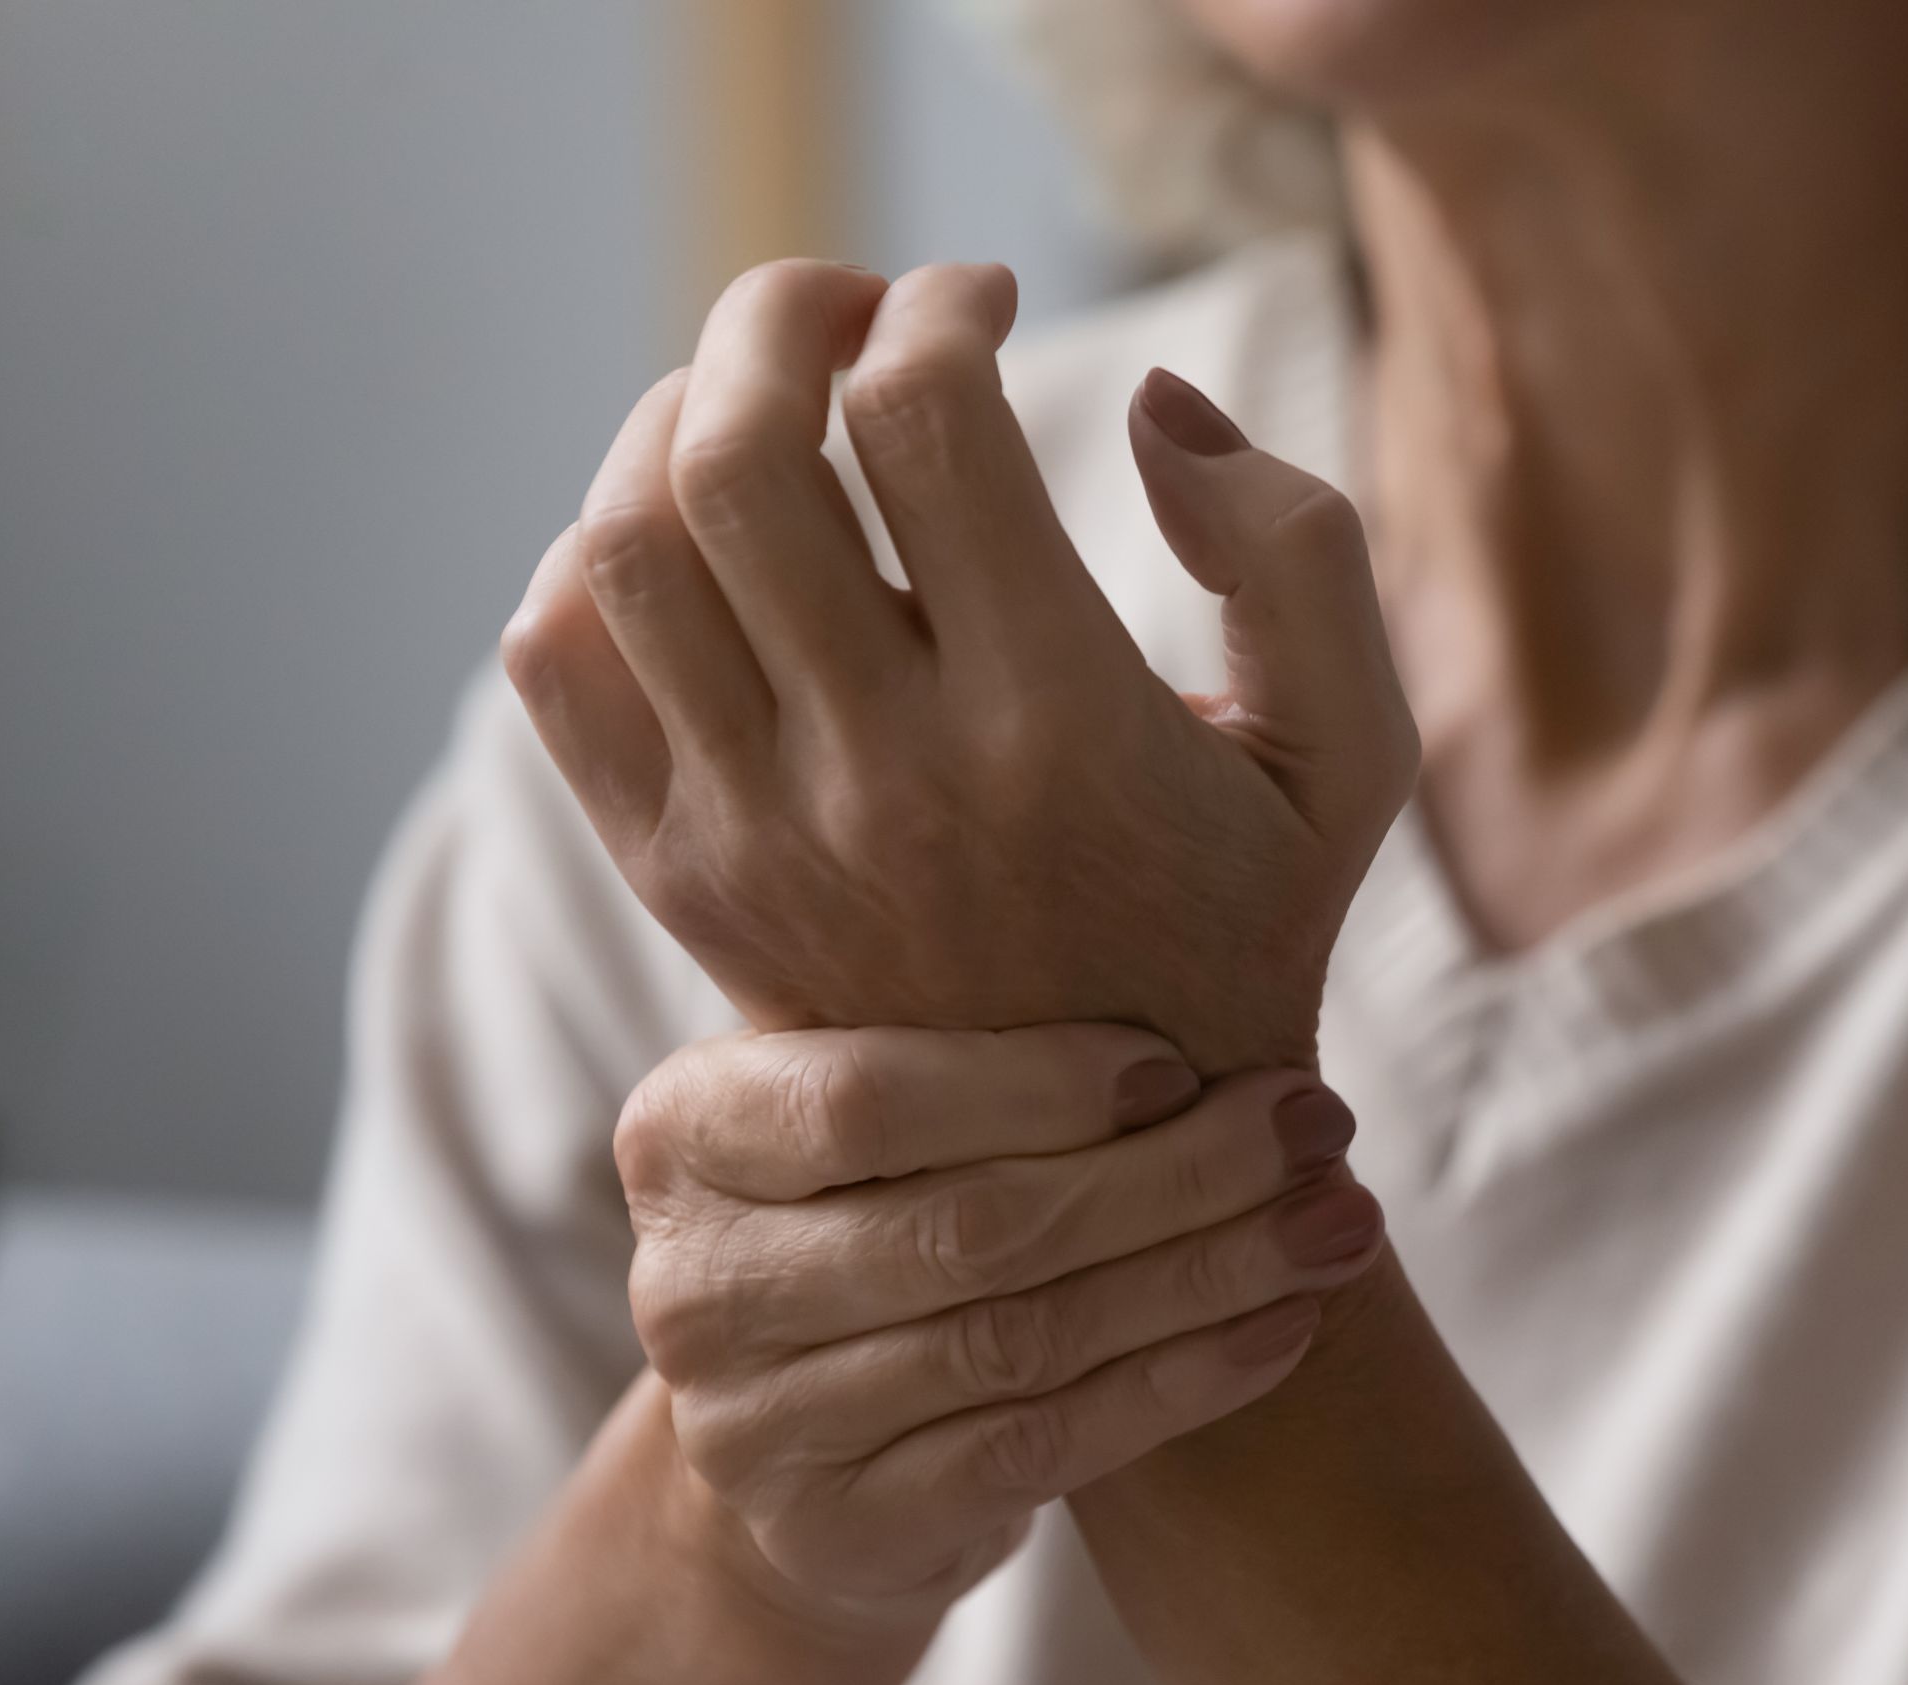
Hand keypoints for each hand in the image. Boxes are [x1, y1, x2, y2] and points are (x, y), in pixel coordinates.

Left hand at [499, 258, 1417, 1072]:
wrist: (1108, 1163)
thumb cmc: (1240, 919)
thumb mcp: (1350, 754)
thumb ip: (1298, 550)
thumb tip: (1146, 403)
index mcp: (1059, 720)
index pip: (925, 420)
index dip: (942, 306)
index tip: (982, 299)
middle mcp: (889, 774)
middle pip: (740, 454)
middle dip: (782, 313)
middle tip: (850, 307)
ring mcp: (762, 833)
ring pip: (630, 541)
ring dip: (679, 417)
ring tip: (767, 408)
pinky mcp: (684, 877)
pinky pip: (557, 665)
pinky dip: (594, 560)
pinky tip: (699, 549)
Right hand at [615, 1020, 1384, 1638]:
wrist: (812, 1434)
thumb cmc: (881, 1199)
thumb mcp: (880, 1090)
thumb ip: (961, 1003)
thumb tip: (1176, 872)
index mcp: (682, 1132)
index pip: (861, 1100)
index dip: (1033, 1084)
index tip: (1184, 1059)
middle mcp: (692, 1286)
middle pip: (969, 1228)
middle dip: (1172, 1175)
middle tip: (1320, 1126)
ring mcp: (752, 1428)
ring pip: (1023, 1341)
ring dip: (1208, 1278)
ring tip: (1342, 1225)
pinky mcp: (838, 1531)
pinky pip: (1043, 1446)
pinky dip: (1182, 1382)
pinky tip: (1286, 1329)